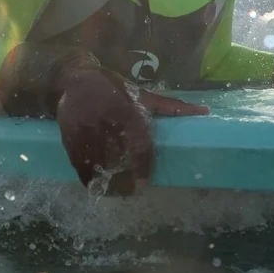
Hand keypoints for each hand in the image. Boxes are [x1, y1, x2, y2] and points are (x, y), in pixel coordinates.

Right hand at [55, 66, 208, 194]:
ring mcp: (84, 132)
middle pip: (117, 159)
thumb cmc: (112, 88)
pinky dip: (88, 179)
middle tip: (133, 190)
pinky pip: (80, 165)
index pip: (138, 144)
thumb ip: (171, 106)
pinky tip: (97, 185)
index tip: (145, 181)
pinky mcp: (69, 139)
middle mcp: (104, 122)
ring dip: (107, 182)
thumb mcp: (141, 94)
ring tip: (118, 191)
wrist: (74, 80)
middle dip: (124, 179)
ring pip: (97, 165)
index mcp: (126, 110)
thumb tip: (204, 111)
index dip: (142, 166)